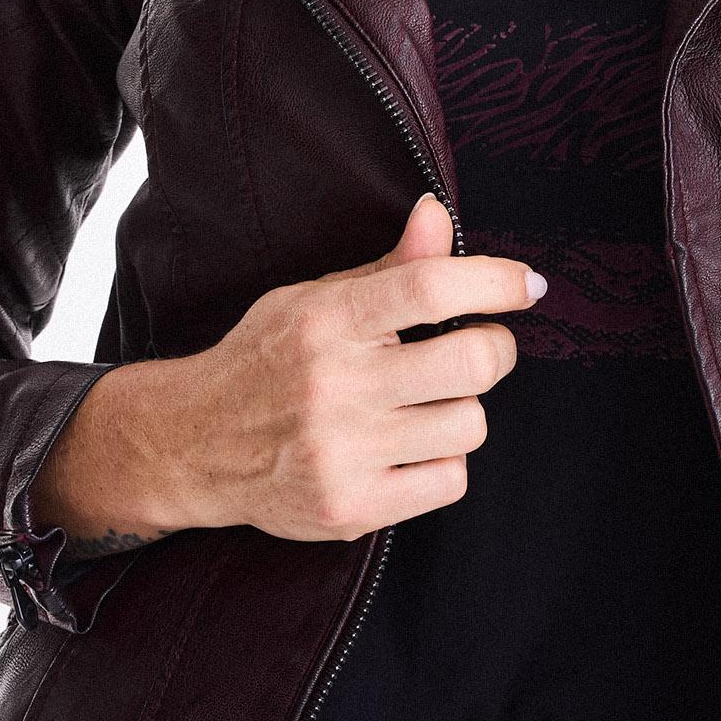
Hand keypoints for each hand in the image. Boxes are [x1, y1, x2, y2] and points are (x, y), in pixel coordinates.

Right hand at [31, 191, 539, 544]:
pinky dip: (442, 463)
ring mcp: (343, 452)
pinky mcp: (351, 507)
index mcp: (326, 321)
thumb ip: (388, 268)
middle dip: (495, 350)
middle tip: (480, 349)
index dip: (494, 281)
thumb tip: (437, 213)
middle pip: (472, 362)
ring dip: (461, 411)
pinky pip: (450, 480)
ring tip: (423, 406)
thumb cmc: (266, 361)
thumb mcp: (313, 300)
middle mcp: (335, 385)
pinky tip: (407, 450)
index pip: (429, 288)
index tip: (527, 285)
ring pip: (470, 424)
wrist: (193, 444)